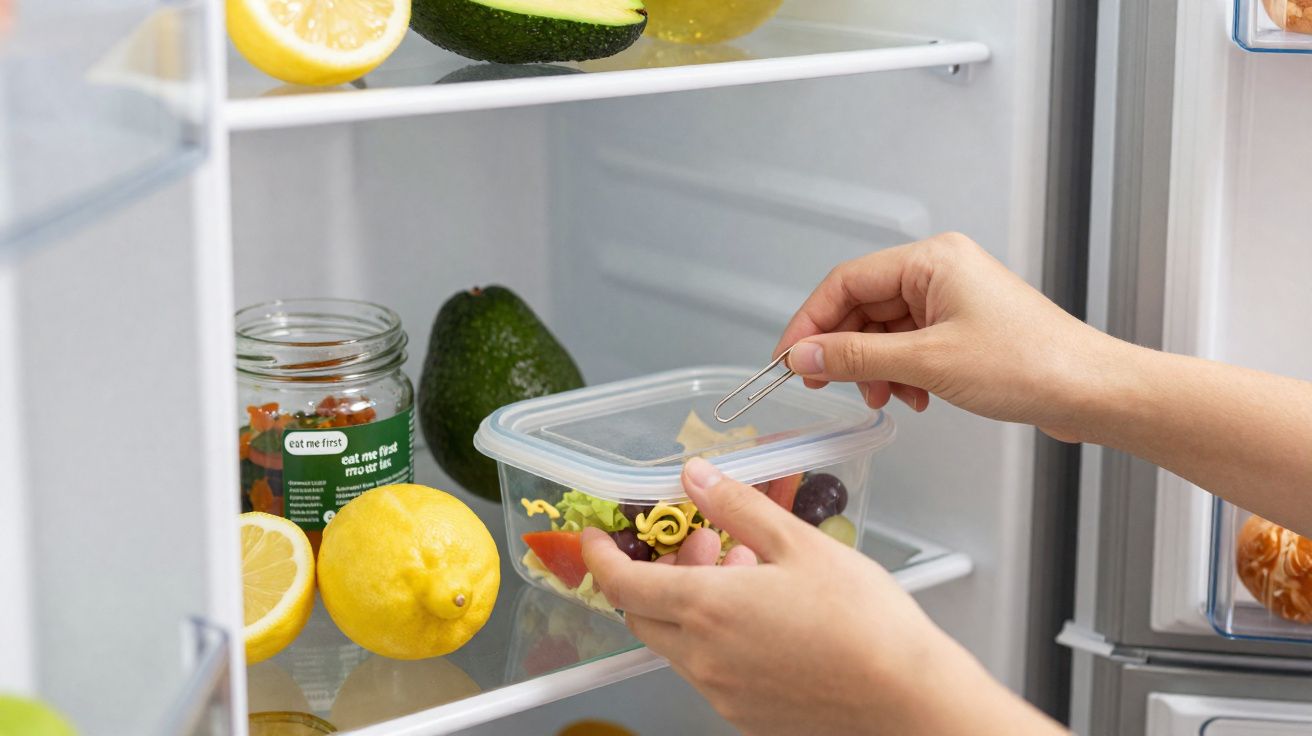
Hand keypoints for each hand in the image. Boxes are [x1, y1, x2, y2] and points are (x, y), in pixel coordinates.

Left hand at [582, 458, 1063, 735]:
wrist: (906, 700)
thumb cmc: (866, 625)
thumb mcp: (799, 545)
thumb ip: (738, 507)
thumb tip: (697, 477)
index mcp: (707, 608)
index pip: (621, 582)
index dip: (600, 556)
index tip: (595, 536)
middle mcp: (703, 656)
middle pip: (643, 612)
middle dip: (653, 571)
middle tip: (693, 539)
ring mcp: (721, 691)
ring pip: (676, 640)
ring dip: (687, 600)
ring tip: (739, 567)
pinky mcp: (744, 713)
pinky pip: (707, 667)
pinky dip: (712, 633)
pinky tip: (758, 610)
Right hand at [774, 232, 1121, 441]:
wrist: (1092, 391)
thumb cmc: (1031, 364)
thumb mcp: (926, 362)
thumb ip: (855, 356)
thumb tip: (803, 356)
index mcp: (931, 259)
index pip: (845, 281)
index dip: (809, 322)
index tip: (787, 360)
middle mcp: (940, 271)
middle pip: (862, 306)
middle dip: (844, 350)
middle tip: (825, 385)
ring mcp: (952, 299)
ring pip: (884, 330)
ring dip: (875, 368)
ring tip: (885, 397)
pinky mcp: (963, 328)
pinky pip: (909, 345)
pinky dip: (900, 373)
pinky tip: (915, 397)